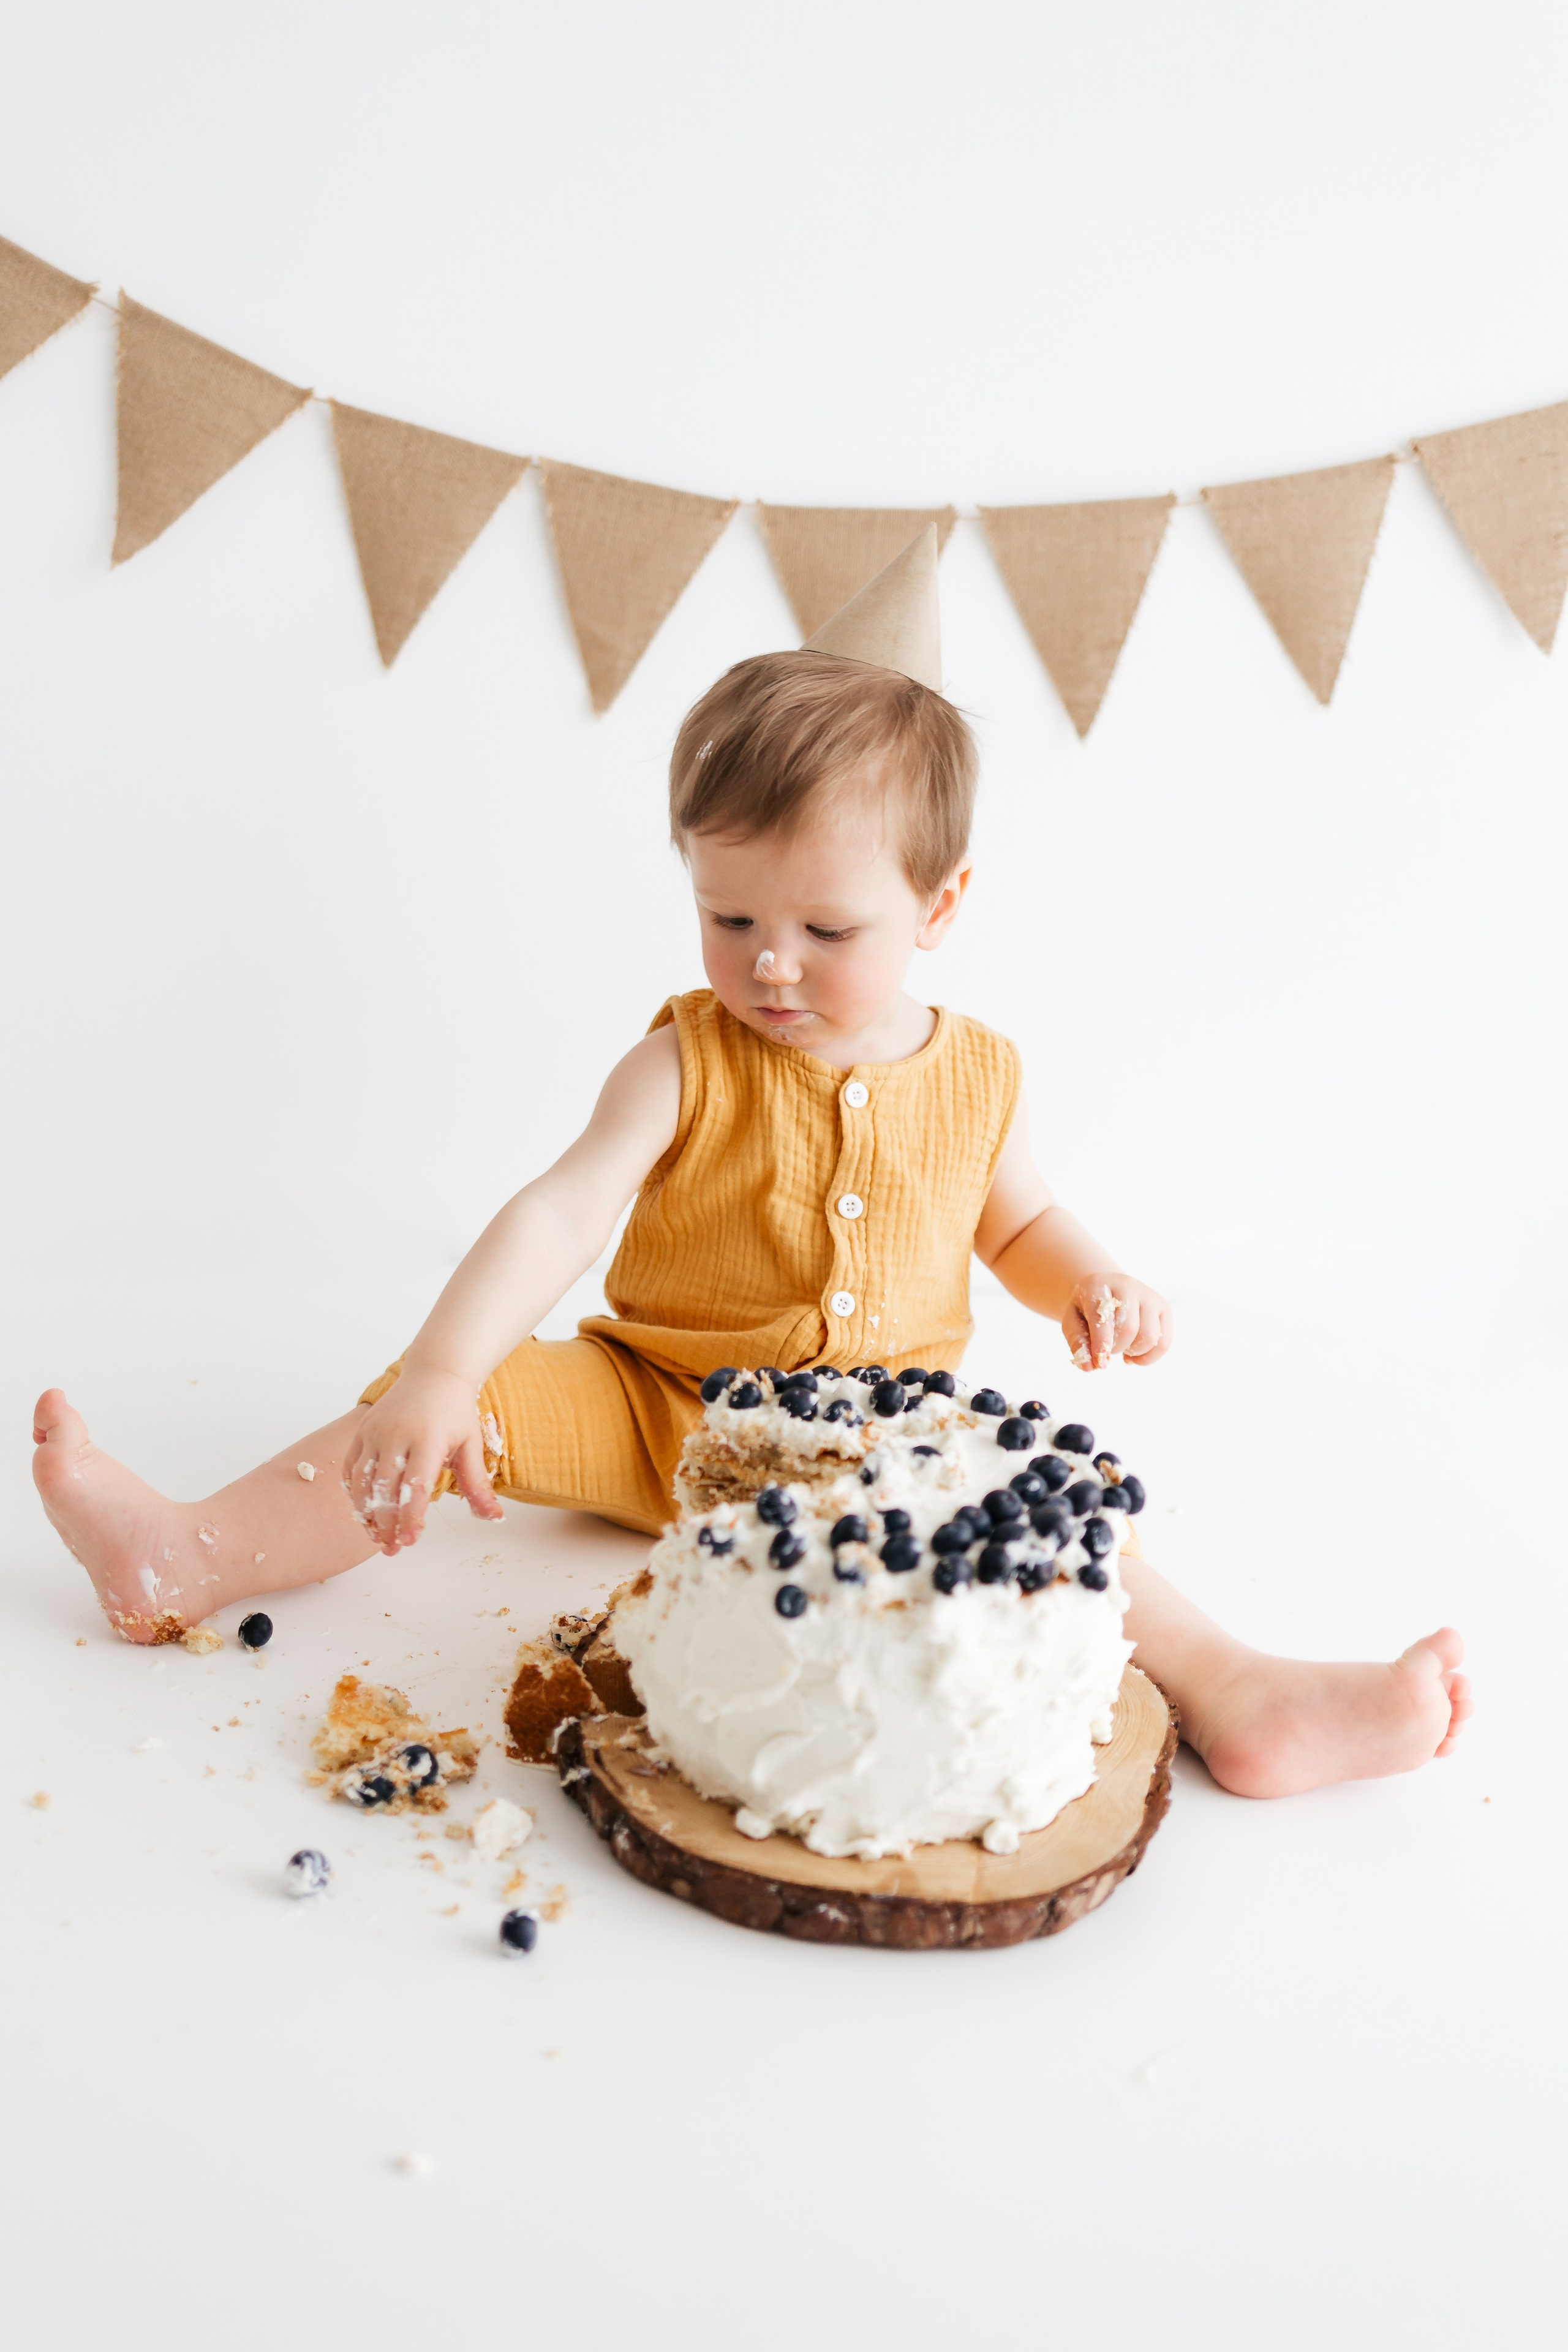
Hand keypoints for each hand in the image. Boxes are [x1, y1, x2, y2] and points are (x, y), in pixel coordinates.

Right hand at [341, 1364, 505, 1554]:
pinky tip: (364, 1511)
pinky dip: (355, 1492)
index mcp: (428, 1439)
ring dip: (366, 1513)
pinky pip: (351, 1467)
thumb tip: (493, 1517)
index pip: (414, 1487)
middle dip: (386, 1524)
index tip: (409, 1541)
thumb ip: (477, 1483)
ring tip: (377, 1536)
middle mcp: (397, 1434)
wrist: (435, 1373)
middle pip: (384, 1489)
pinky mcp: (362, 1429)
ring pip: (362, 1481)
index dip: (410, 1518)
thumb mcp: (472, 1444)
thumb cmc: (456, 1412)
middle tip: (392, 1548)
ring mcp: (375, 1431)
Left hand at [1062, 1275, 1171, 1369]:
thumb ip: (1078, 1342)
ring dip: (1134, 1352)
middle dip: (1116, 1347)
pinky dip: (1150, 1357)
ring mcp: (1149, 1295)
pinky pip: (1164, 1341)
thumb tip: (1089, 1366)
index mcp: (1099, 1285)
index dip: (1102, 1343)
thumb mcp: (1072, 1321)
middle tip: (1108, 1348)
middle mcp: (1127, 1285)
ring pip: (1149, 1336)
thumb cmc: (1087, 1309)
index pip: (1104, 1317)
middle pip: (1129, 1328)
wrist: (1106, 1290)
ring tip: (1122, 1350)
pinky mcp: (1163, 1308)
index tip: (1100, 1362)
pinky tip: (1134, 1355)